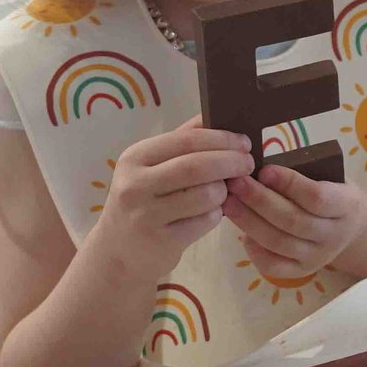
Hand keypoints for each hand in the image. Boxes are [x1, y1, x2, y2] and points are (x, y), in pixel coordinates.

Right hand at [87, 116, 253, 280]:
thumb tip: (217, 115)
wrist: (118, 252)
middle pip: (198, 166)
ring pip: (207, 194)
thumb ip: (182, 141)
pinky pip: (206, 221)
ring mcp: (146, 215)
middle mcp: (136, 184)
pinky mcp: (161, 242)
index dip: (222, 139)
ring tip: (224, 191)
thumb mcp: (151, 167)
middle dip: (232, 162)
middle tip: (248, 164)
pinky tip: (210, 213)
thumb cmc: (143, 201)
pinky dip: (216, 214)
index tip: (244, 142)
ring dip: (225, 191)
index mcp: (135, 158)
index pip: (187, 140)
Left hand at [223, 166, 366, 282]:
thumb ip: (303, 174)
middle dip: (259, 200)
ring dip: (249, 222)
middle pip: (292, 220)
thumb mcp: (330, 177)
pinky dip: (254, 249)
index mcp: (347, 206)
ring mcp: (318, 257)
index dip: (289, 183)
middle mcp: (334, 235)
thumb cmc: (333, 192)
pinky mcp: (302, 271)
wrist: (351, 227)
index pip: (316, 197)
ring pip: (278, 242)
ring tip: (229, 203)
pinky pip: (273, 265)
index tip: (264, 170)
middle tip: (236, 183)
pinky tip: (243, 232)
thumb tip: (259, 168)